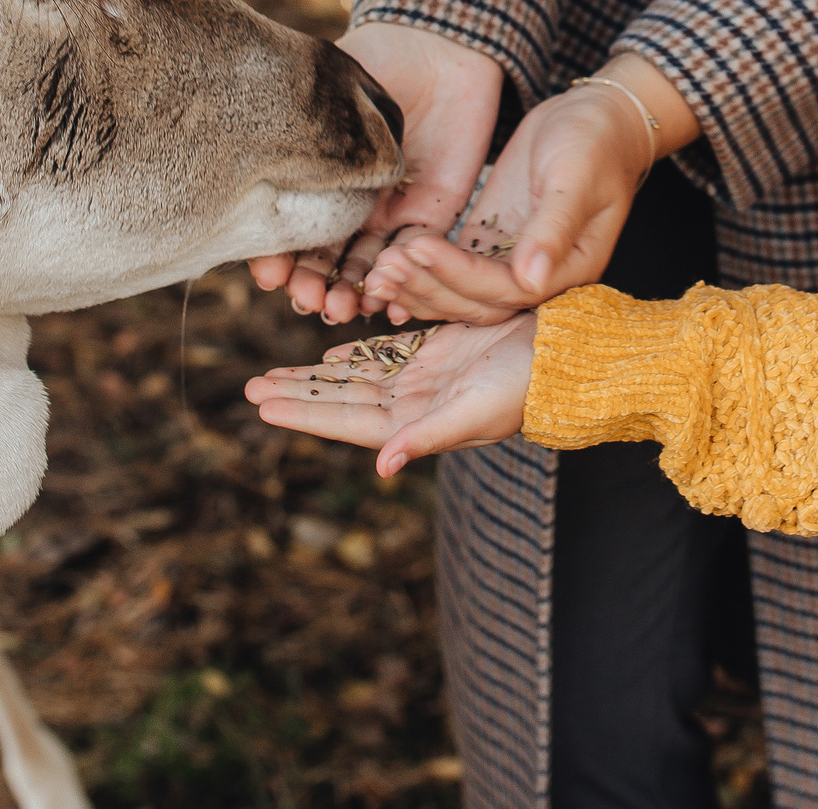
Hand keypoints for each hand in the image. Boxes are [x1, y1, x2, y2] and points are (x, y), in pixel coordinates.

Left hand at [245, 316, 535, 478]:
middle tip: (250, 388)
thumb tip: (383, 467)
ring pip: (356, 376)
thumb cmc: (528, 388)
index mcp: (419, 424)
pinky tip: (331, 354)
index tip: (262, 406)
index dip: (305, 413)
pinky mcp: (439, 350)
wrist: (567, 355)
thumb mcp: (476, 413)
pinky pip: (387, 352)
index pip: (348, 422)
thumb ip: (427, 437)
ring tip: (274, 374)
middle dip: (297, 394)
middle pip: (342, 400)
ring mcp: (425, 378)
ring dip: (316, 376)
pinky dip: (356, 354)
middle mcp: (415, 404)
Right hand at [249, 22, 501, 322]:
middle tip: (306, 300)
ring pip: (366, 265)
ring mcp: (388, 212)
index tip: (269, 275)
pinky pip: (415, 257)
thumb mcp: (332, 93)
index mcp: (314, 175)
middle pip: (325, 257)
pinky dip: (401, 283)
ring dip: (350, 291)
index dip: (276, 255)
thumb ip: (311, 132)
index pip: (289, 226)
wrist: (444, 49)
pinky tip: (387, 304)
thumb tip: (272, 169)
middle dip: (312, 283)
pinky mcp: (432, 215)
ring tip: (339, 310)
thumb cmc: (379, 59)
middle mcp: (347, 202)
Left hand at [359, 53, 696, 323]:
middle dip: (429, 287)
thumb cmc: (596, 142)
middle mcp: (539, 276)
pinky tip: (387, 263)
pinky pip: (453, 267)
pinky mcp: (491, 241)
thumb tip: (532, 280)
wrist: (597, 116)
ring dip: (419, 285)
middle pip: (478, 302)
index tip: (419, 248)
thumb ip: (554, 228)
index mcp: (571, 269)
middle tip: (384, 268)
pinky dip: (422, 270)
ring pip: (460, 292)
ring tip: (377, 271)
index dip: (459, 276)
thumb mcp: (577, 177)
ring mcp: (512, 261)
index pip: (507, 290)